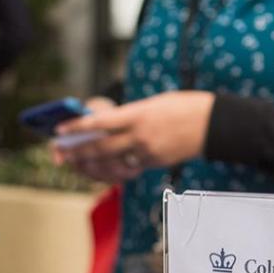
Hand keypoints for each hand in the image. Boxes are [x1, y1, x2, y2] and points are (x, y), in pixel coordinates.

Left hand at [52, 92, 215, 183]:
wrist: (213, 125)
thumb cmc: (184, 107)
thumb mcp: (154, 103)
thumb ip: (130, 115)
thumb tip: (108, 125)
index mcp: (138, 115)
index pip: (99, 123)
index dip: (77, 128)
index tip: (59, 131)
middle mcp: (140, 136)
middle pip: (100, 148)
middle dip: (77, 152)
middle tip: (60, 153)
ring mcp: (147, 153)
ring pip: (111, 163)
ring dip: (90, 164)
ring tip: (75, 162)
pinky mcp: (154, 164)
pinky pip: (127, 169)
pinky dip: (112, 169)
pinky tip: (101, 168)